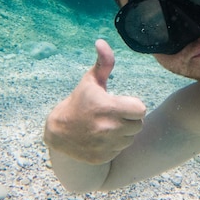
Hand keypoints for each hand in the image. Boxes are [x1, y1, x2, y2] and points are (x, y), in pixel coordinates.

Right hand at [44, 39, 146, 164]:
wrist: (58, 133)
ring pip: (130, 138)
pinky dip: (115, 145)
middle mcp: (108, 128)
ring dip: (123, 132)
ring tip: (106, 126)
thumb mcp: (90, 82)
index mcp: (107, 108)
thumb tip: (101, 41)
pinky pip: (120, 150)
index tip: (120, 104)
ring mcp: (105, 145)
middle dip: (129, 119)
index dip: (132, 106)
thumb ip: (103, 63)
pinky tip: (101, 138)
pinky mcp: (103, 157)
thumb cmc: (79, 102)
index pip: (140, 109)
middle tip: (113, 115)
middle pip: (138, 124)